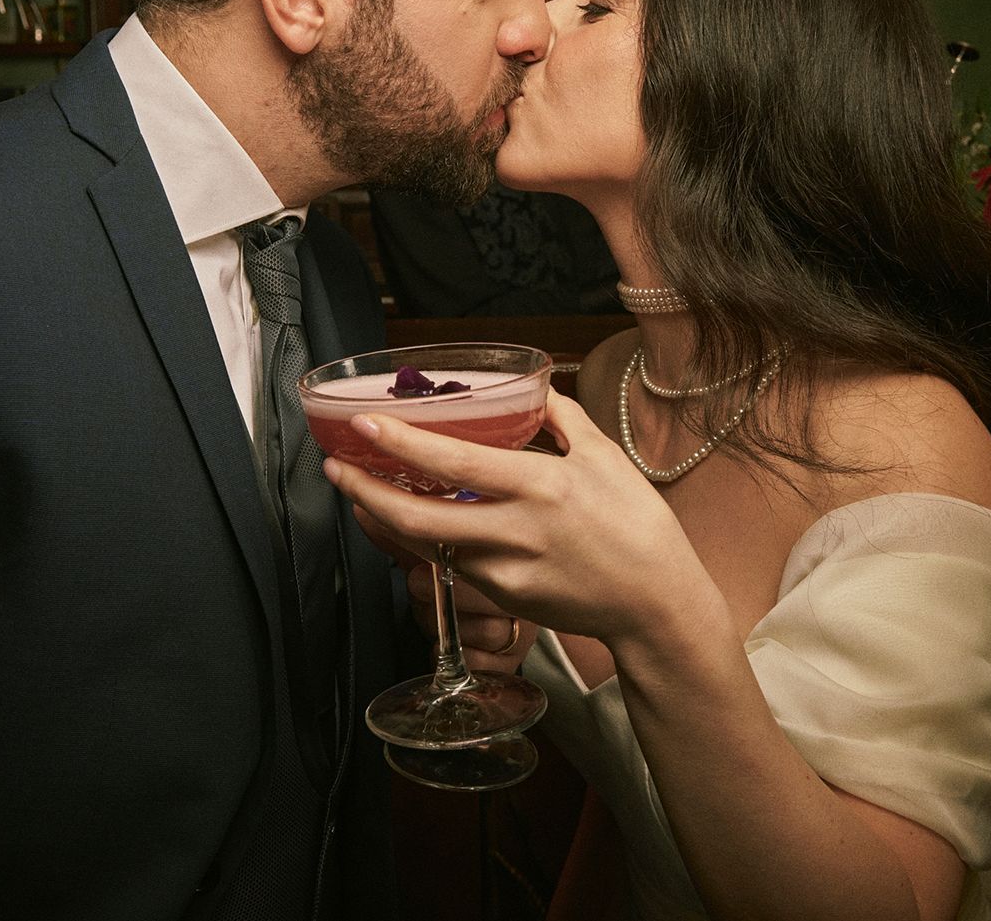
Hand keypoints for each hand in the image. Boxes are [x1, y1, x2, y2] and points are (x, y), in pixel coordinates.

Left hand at [323, 391, 707, 645]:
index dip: (405, 444)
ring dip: (386, 518)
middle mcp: (517, 532)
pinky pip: (452, 565)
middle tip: (334, 466)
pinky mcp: (504, 599)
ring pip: (427, 545)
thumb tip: (531, 385)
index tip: (365, 424)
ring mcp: (506, 572)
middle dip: (367, 492)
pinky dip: (423, 542)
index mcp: (542, 487)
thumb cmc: (637, 525)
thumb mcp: (605, 457)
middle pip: (421, 517)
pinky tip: (405, 520)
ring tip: (357, 487)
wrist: (656, 604)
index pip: (458, 462)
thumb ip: (561, 417)